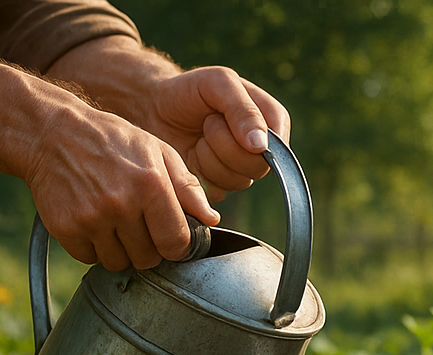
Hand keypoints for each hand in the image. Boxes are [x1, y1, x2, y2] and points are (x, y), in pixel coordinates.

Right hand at [22, 103, 219, 270]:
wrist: (51, 132)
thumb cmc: (112, 142)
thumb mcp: (157, 152)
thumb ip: (187, 187)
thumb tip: (211, 220)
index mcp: (151, 185)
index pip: (176, 244)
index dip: (176, 245)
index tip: (168, 238)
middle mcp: (122, 204)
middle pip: (148, 259)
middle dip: (147, 248)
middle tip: (137, 225)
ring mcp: (92, 218)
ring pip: (119, 263)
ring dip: (120, 250)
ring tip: (114, 221)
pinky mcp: (66, 228)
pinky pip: (90, 258)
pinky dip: (93, 247)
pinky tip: (92, 222)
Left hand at [140, 67, 291, 200]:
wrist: (153, 109)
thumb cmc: (189, 91)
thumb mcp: (217, 84)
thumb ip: (243, 110)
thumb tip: (262, 146)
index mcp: (270, 120)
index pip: (279, 144)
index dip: (253, 139)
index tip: (223, 118)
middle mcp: (260, 149)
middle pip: (259, 167)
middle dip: (225, 145)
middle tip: (207, 124)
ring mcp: (240, 170)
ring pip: (238, 181)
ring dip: (209, 157)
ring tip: (198, 138)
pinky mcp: (220, 186)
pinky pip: (219, 192)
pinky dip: (199, 173)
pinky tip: (192, 155)